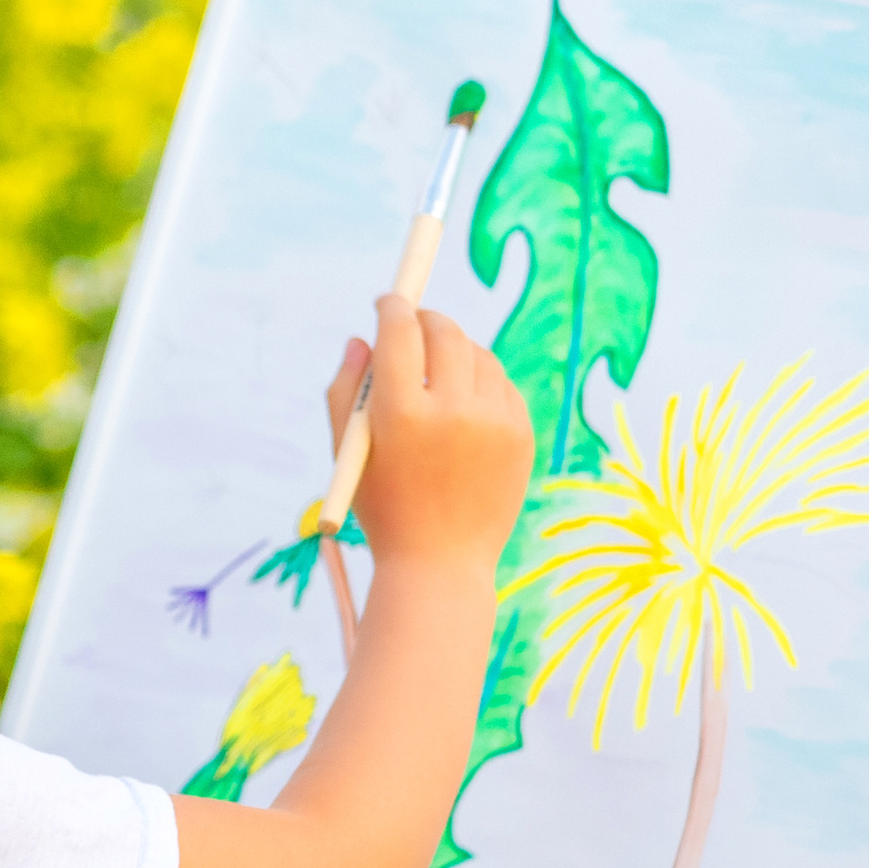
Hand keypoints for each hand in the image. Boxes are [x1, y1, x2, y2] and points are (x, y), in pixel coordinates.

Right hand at [327, 296, 531, 571]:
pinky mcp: (521, 434)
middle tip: (414, 324)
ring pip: (477, 354)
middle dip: (426, 320)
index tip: (388, 301)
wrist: (441, 566)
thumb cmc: (384, 508)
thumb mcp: (349, 452)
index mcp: (401, 414)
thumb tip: (361, 338)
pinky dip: (481, 384)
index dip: (393, 307)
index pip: (401, 331)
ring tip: (436, 374)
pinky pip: (501, 385)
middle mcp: (452, 411)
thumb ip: (346, 389)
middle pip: (444, 332)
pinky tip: (463, 406)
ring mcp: (494, 422)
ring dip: (455, 351)